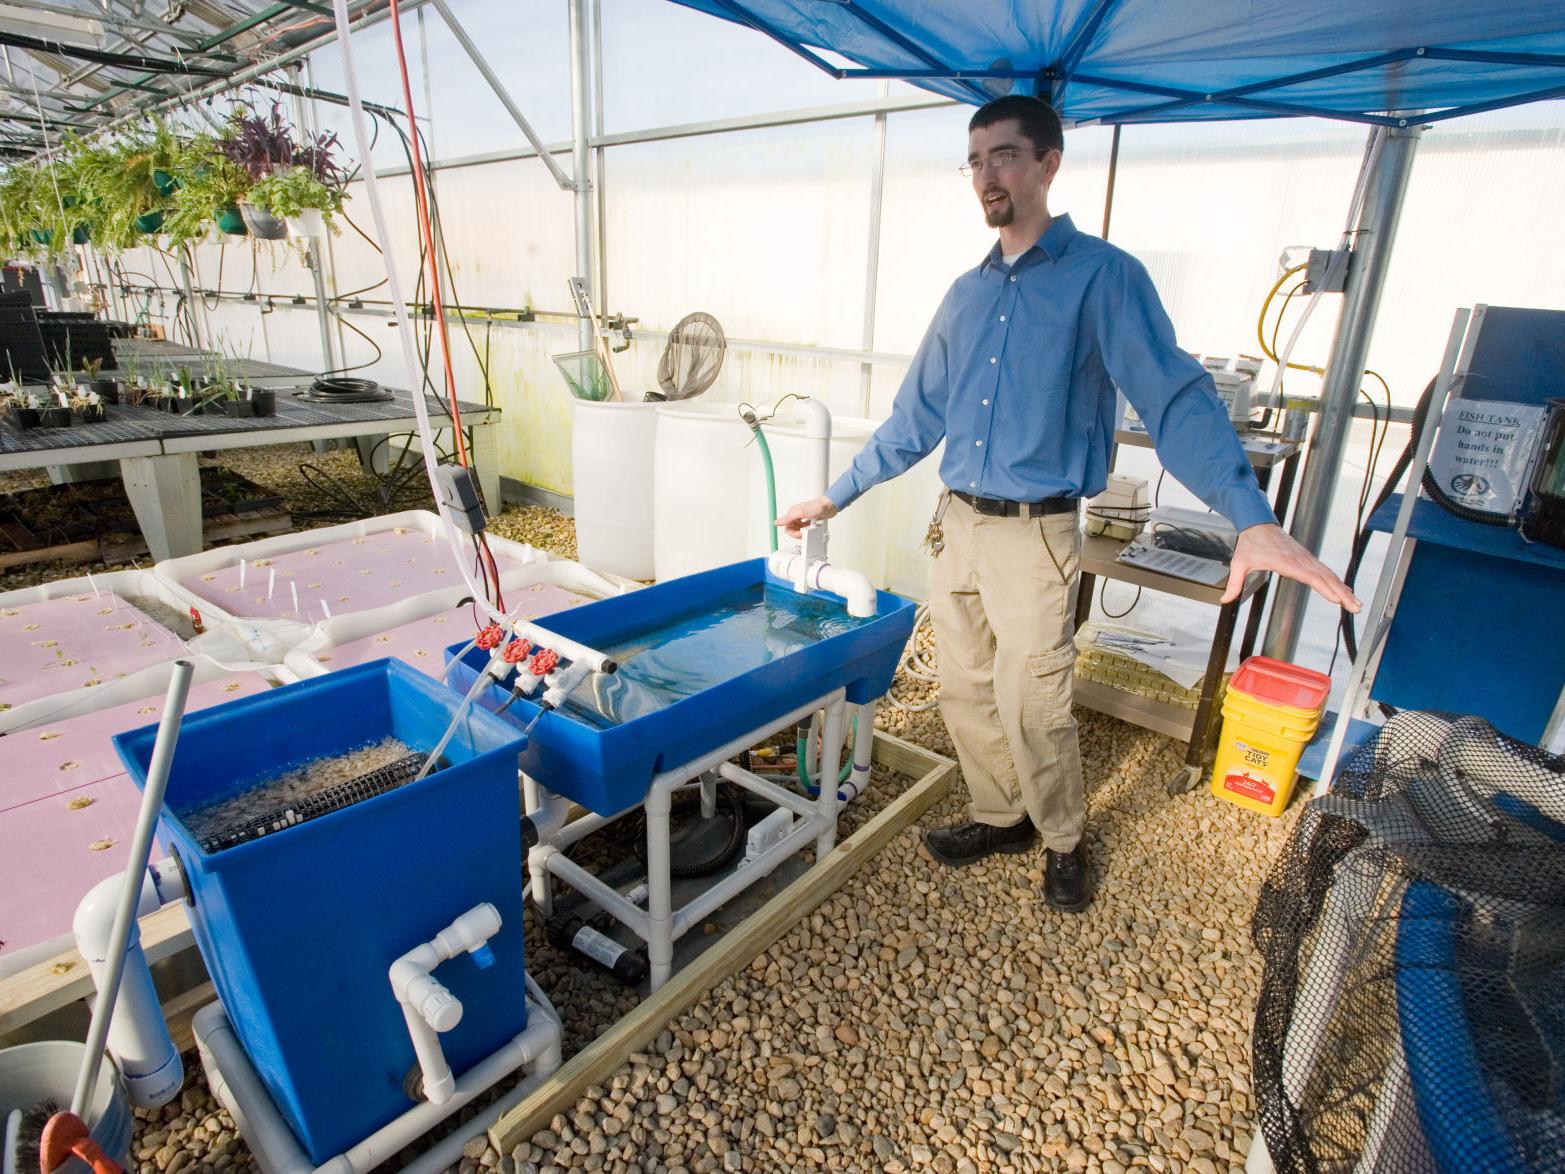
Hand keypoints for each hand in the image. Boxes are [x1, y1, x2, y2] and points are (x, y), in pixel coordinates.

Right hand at [776, 496, 838, 538]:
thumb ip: (787, 518)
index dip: (792, 532)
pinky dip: (807, 529)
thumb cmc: (816, 507)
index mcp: (792, 512)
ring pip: (798, 529)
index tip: (799, 533)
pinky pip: (804, 528)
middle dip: (798, 533)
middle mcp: (796, 515)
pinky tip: (811, 527)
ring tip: (809, 528)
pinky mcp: (808, 521)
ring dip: (803, 531)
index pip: (787, 526)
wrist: (828, 507)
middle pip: (792, 529)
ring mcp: (802, 518)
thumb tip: (776, 522)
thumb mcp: (800, 513)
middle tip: (805, 532)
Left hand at [1223, 523, 1361, 611]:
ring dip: (1343, 589)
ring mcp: (1306, 559)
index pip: (1310, 576)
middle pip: (1326, 578)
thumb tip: (1225, 600)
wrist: (1257, 524)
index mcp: (1286, 562)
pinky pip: (1324, 571)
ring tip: (1355, 603)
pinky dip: (1336, 582)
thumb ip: (1234, 583)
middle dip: (1342, 593)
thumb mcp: (1239, 563)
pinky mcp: (1307, 559)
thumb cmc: (1250, 543)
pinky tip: (1344, 591)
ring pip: (1329, 575)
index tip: (1337, 598)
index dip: (1325, 587)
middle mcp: (1300, 560)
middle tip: (1355, 607)